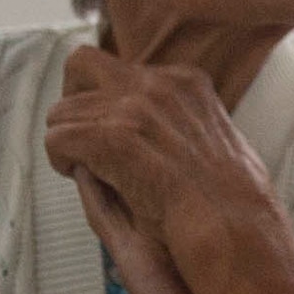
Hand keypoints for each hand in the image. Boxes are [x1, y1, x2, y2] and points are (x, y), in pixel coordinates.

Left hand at [43, 46, 275, 271]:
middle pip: (83, 65)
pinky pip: (57, 138)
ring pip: (62, 110)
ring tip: (81, 167)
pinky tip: (76, 175)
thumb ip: (181, 122)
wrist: (236, 228)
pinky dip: (59, 160)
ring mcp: (135, 110)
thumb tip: (151, 123)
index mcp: (185, 82)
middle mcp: (158, 85)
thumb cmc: (230, 203)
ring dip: (66, 140)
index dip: (105, 98)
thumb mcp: (215, 141)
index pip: (122, 67)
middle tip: (79, 136)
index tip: (107, 127)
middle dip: (72, 100)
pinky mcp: (114, 139)